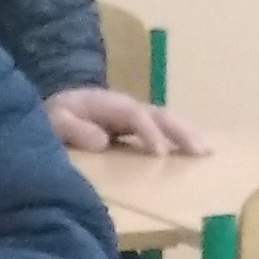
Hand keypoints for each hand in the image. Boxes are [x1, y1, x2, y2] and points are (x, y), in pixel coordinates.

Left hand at [41, 86, 213, 156]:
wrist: (50, 112)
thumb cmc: (50, 117)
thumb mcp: (53, 120)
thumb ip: (73, 128)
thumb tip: (103, 141)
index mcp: (107, 103)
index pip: (135, 115)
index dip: (149, 133)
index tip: (161, 154)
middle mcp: (125, 107)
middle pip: (159, 115)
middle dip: (180, 131)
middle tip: (201, 151)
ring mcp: (131, 116)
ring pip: (165, 122)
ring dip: (187, 135)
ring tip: (207, 152)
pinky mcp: (133, 128)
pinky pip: (160, 132)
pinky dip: (178, 141)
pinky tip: (193, 154)